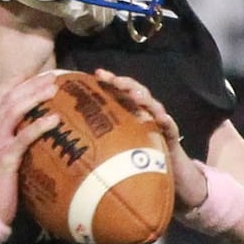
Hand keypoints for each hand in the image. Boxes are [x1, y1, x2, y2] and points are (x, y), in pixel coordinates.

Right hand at [0, 71, 62, 222]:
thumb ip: (10, 143)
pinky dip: (38, 126)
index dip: (15, 82)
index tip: (35, 73)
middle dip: (30, 84)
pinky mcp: (3, 160)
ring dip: (34, 96)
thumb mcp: (0, 159)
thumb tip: (34, 134)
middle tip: (52, 76)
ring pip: (12, 111)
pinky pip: (22, 138)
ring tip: (53, 89)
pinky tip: (54, 120)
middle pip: (7, 98)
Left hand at [92, 69, 205, 207]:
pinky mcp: (171, 136)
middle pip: (138, 92)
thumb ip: (102, 134)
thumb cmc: (137, 154)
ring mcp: (160, 122)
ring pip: (153, 105)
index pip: (121, 91)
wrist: (167, 170)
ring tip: (135, 96)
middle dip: (126, 84)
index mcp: (132, 110)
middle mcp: (146, 112)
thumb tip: (72, 133)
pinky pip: (170, 127)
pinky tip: (162, 119)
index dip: (110, 80)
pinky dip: (166, 121)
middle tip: (115, 81)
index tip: (97, 74)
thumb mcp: (117, 142)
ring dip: (144, 99)